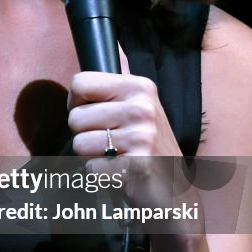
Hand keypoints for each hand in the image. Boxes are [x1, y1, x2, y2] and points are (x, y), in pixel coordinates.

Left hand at [67, 72, 200, 235]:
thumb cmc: (149, 149)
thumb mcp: (141, 107)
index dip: (77, 104)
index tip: (93, 116)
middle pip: (75, 117)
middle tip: (110, 144)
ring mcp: (141, 136)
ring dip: (92, 156)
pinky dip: (101, 176)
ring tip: (116, 158)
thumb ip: (118, 86)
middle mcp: (142, 107)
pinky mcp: (137, 165)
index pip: (80, 83)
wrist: (176, 193)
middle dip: (84, 135)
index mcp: (139, 87)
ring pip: (80, 143)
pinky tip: (120, 173)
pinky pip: (91, 168)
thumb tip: (106, 58)